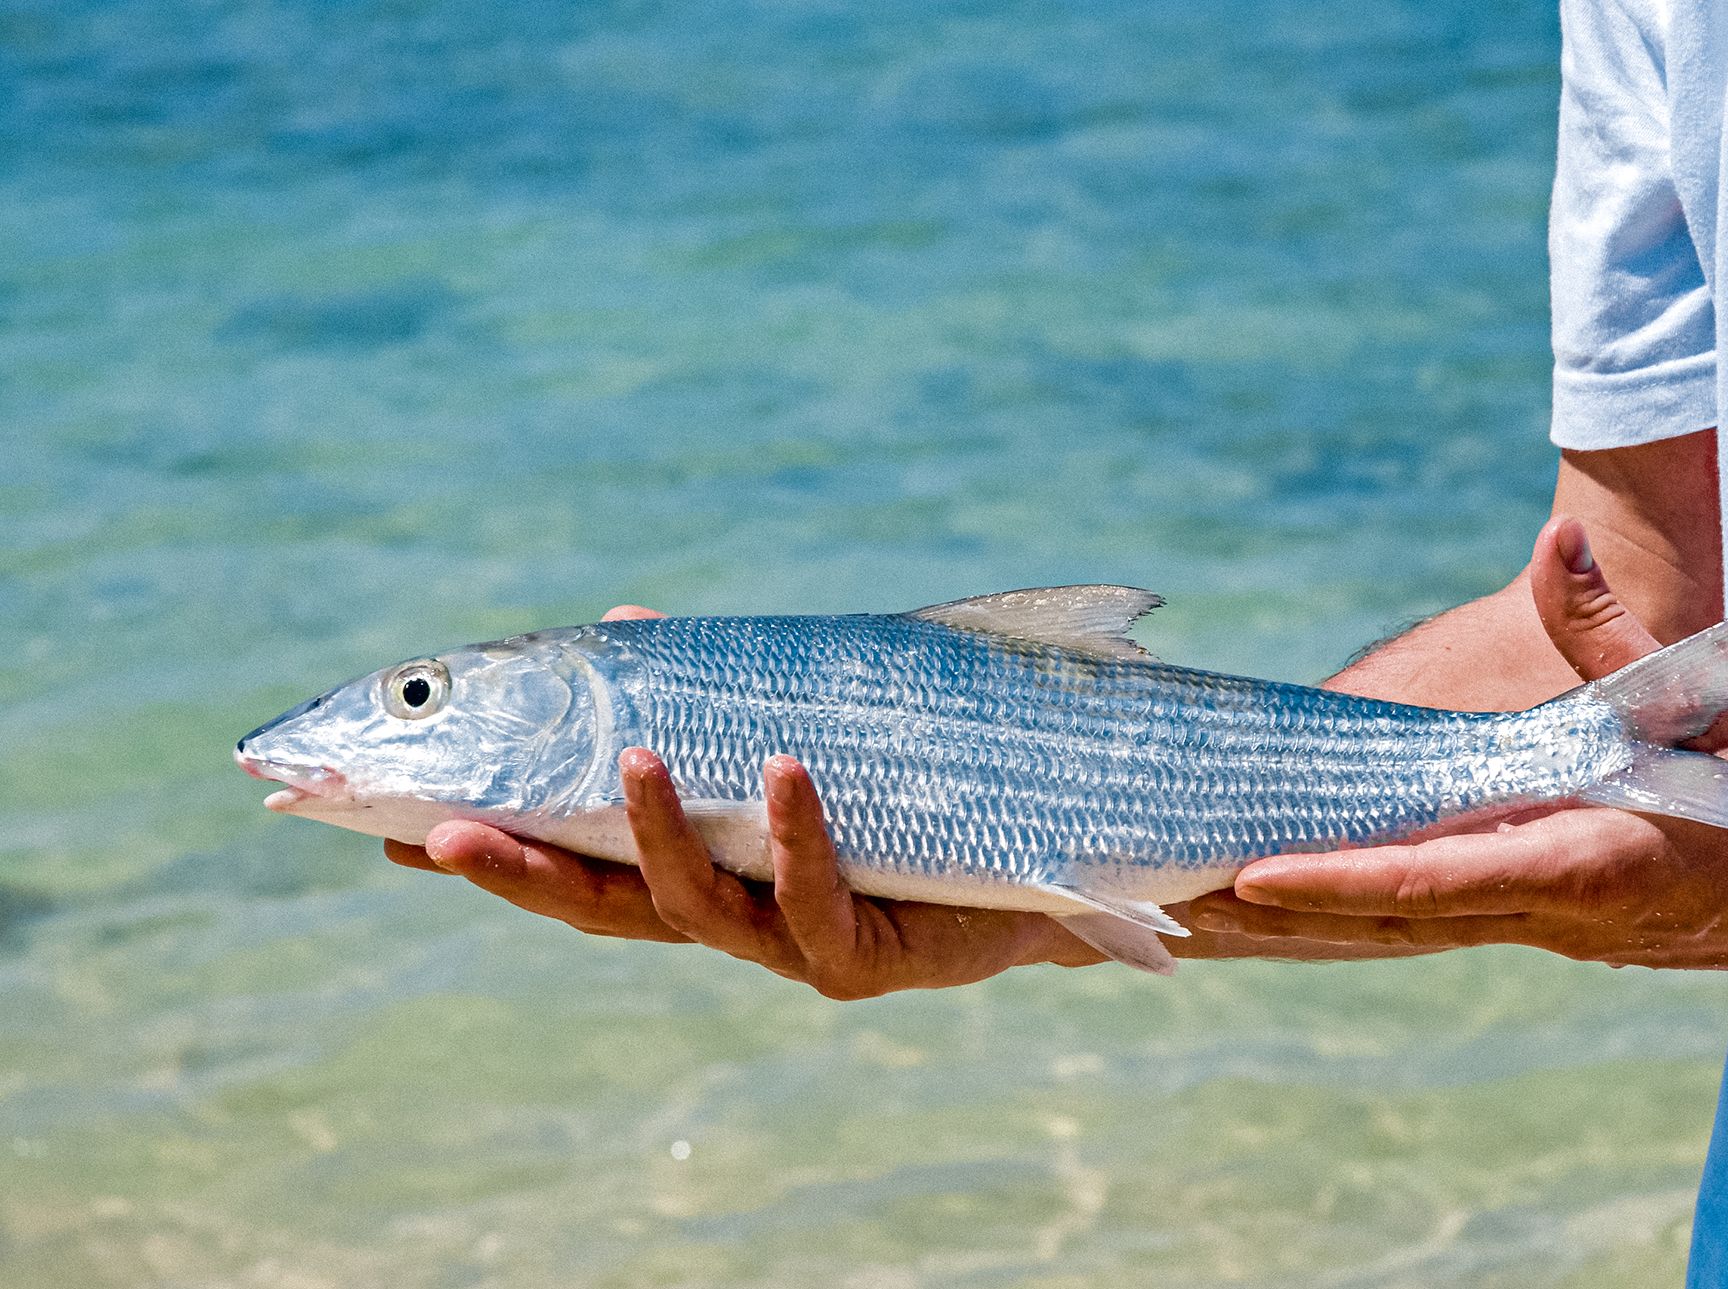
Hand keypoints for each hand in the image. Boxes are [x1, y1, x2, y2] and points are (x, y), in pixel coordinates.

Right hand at [385, 606, 1085, 998]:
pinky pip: (819, 897)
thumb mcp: (799, 731)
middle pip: (605, 905)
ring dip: (656, 832)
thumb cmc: (905, 798)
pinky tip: (781, 769)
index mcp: (706, 875)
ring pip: (699, 906)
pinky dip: (796, 832)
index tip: (392, 828)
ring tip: (631, 755)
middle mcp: (733, 920)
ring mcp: (794, 947)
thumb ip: (711, 693)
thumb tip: (624, 619)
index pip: (575, 866)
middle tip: (437, 832)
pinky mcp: (869, 958)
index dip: (490, 853)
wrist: (1035, 868)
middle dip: (522, 872)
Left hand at [1193, 517, 1727, 1008]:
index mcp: (1578, 865)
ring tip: (1193, 917)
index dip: (1336, 879)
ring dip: (1298, 926)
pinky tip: (1290, 905)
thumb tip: (1559, 538)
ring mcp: (1539, 927)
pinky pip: (1425, 920)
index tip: (1249, 880)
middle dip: (1275, 918)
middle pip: (1384, 919)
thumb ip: (1612, 629)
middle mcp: (1544, 911)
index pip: (1431, 879)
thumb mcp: (1701, 701)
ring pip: (1393, 929)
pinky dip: (1353, 912)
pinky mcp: (1543, 921)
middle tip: (1167, 910)